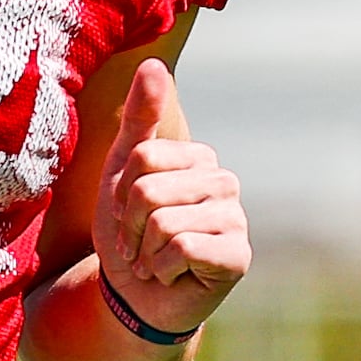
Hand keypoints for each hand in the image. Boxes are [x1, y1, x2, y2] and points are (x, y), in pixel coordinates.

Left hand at [90, 61, 246, 338]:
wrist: (135, 298)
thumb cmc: (129, 232)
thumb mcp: (122, 171)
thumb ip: (138, 119)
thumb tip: (154, 62)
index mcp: (200, 158)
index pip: (143, 156)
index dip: (122, 192)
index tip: (128, 214)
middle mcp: (225, 182)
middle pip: (150, 189)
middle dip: (131, 225)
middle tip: (140, 244)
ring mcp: (237, 219)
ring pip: (165, 222)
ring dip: (146, 251)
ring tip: (155, 260)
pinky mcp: (239, 257)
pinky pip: (184, 248)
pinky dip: (163, 269)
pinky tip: (174, 276)